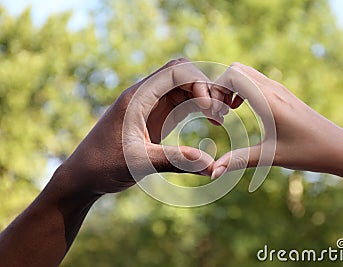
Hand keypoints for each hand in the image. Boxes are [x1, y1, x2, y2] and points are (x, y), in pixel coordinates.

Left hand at [62, 58, 218, 194]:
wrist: (84, 175)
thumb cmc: (103, 166)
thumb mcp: (140, 163)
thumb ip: (176, 162)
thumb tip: (212, 167)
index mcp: (138, 98)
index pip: (174, 71)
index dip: (198, 83)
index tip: (211, 108)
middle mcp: (145, 96)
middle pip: (183, 74)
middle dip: (206, 86)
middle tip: (223, 110)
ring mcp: (151, 106)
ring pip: (185, 87)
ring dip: (205, 96)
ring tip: (222, 115)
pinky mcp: (156, 117)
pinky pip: (182, 102)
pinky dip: (200, 107)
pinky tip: (213, 120)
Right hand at [210, 62, 342, 176]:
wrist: (338, 147)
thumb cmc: (308, 152)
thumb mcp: (270, 156)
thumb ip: (239, 160)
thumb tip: (214, 172)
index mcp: (268, 99)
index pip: (233, 74)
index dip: (217, 90)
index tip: (217, 114)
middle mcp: (273, 88)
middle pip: (236, 69)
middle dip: (221, 86)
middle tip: (220, 112)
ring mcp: (279, 89)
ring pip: (246, 73)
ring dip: (232, 88)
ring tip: (228, 112)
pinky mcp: (283, 94)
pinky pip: (255, 81)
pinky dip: (242, 90)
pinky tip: (242, 110)